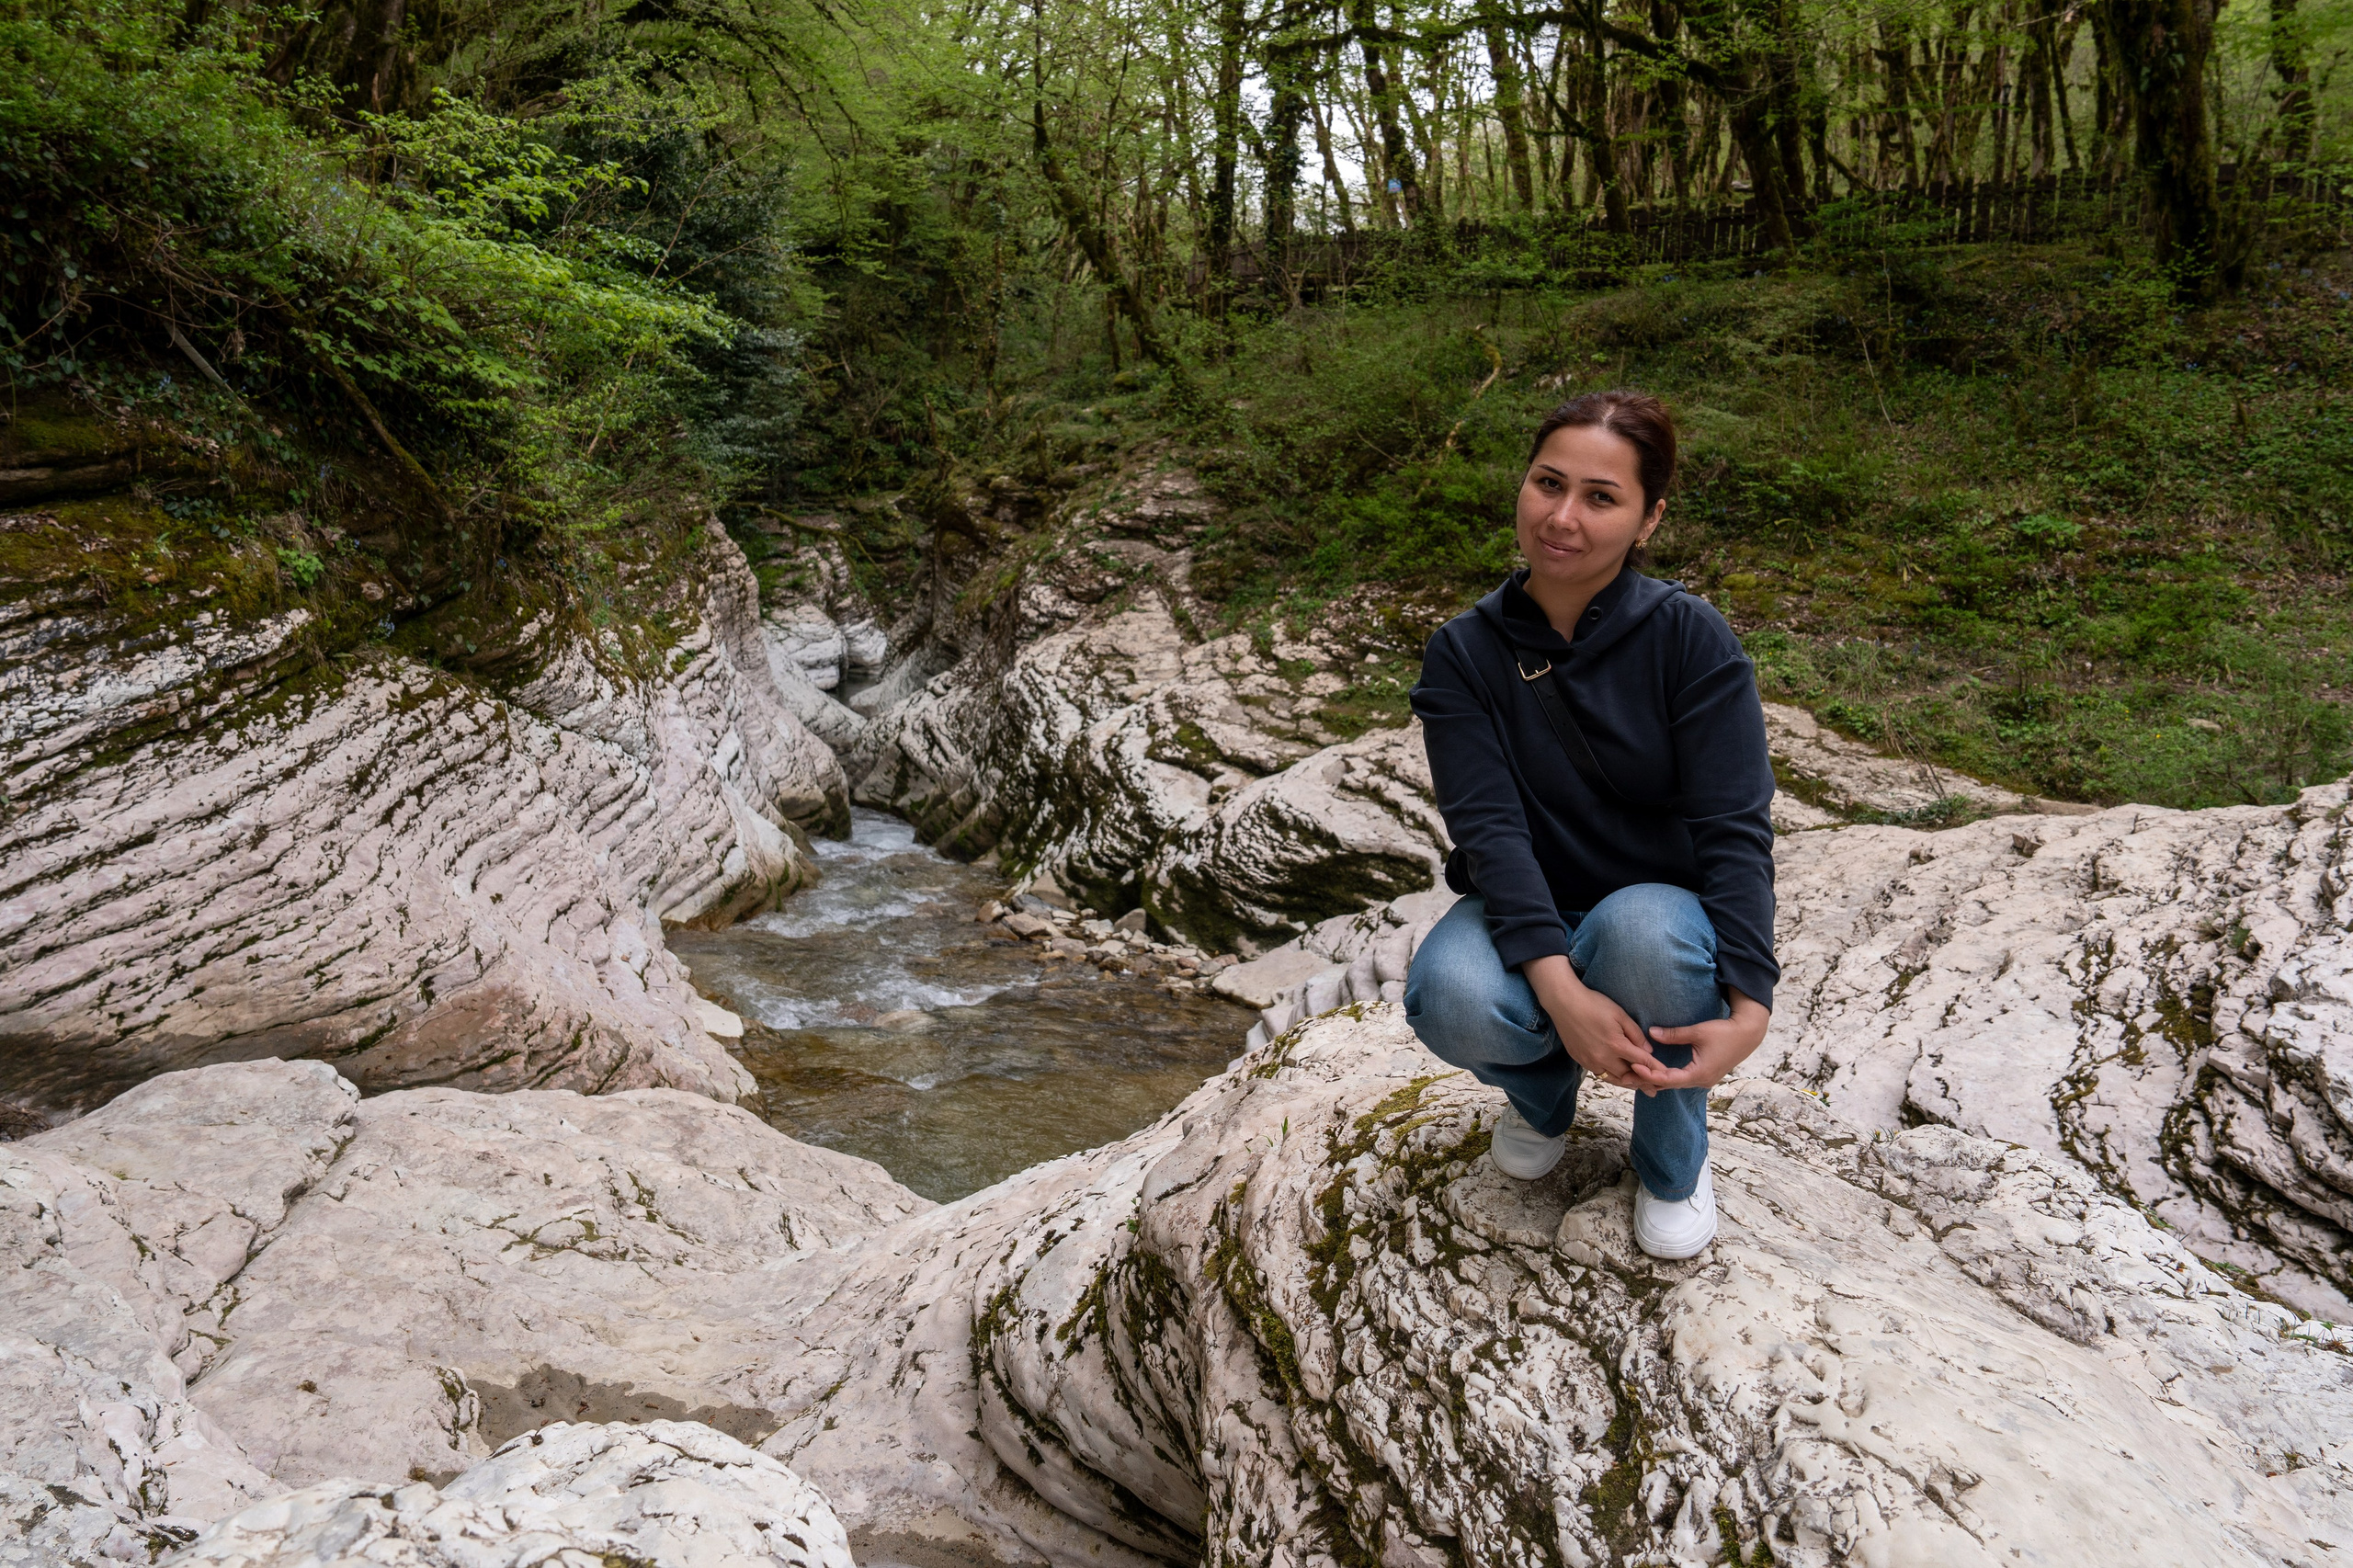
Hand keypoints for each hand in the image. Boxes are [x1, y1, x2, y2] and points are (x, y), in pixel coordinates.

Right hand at [1523, 955, 1658, 1090]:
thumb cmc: (1594, 1004)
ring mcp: (1590, 1061)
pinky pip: (1600, 1074)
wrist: (1564, 1003)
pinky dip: (1611, 1077)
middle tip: (1654, 1089)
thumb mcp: (1620, 1014)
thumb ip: (1635, 1034)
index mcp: (1616, 1045)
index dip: (1656, 1069)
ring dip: (1627, 1083)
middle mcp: (1604, 1058)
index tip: (1667, 1076)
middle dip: (1643, 1082)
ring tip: (1638, 1088)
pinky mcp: (1581, 1060)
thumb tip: (1648, 1051)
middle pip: (1628, 1076)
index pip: (1642, 1062)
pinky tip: (1617, 1077)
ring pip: (1613, 1079)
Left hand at [1631, 988, 1771, 1091]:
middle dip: (1650, 1079)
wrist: (1748, 1034)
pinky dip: (1669, 1076)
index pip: (1668, 1079)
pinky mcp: (1705, 1075)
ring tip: (1637, 1073)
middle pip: (1670, 1084)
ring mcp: (1704, 1080)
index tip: (1634, 1066)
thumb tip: (1650, 1032)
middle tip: (1629, 1073)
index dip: (1649, 1074)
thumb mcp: (1697, 1032)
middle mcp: (1701, 1081)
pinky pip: (1683, 1079)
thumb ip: (1673, 1034)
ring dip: (1658, 1079)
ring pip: (1676, 1083)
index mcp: (1699, 1074)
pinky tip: (1656, 1070)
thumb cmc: (1724, 1032)